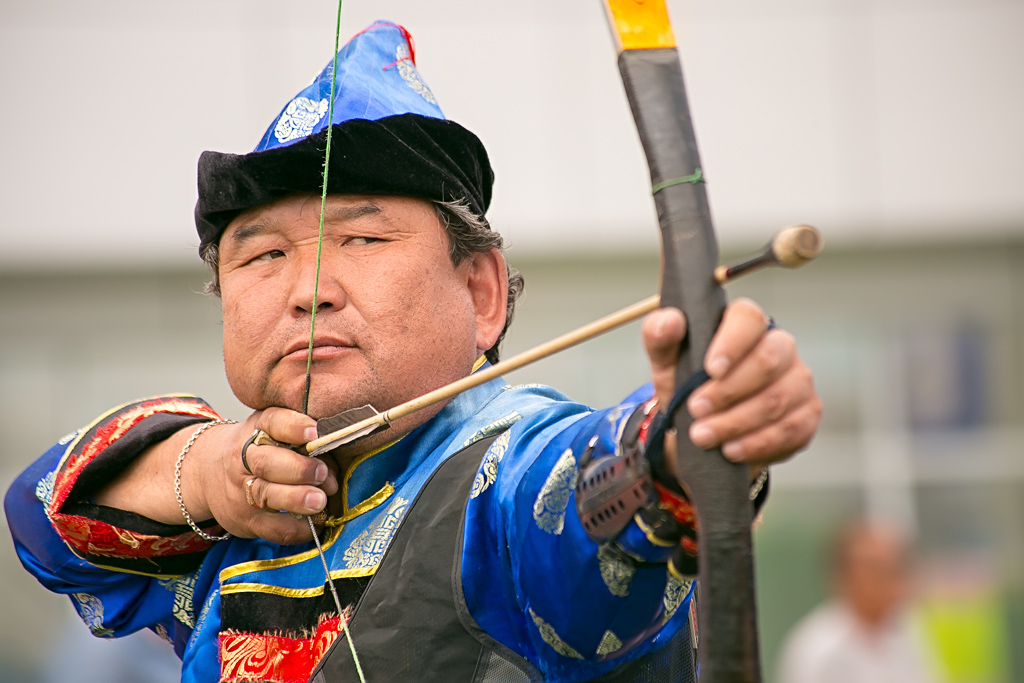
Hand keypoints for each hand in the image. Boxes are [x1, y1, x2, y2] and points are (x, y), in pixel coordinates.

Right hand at [192, 409, 338, 543]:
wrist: (210, 473)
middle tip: (322, 473)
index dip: (293, 427)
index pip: (272, 422)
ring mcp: (241, 491)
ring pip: (266, 495)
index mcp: (256, 429)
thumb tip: (334, 469)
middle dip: (298, 469)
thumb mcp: (275, 433)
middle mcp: (244, 459)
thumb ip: (306, 443)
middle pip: (266, 463)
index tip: (315, 433)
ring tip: (320, 501)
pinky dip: (297, 528)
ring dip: (296, 499)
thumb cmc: (262, 450)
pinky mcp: (245, 520)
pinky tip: (315, 523)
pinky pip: (272, 528)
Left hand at [642, 298, 820, 477]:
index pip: (749, 319)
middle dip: (728, 391)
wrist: (701, 431)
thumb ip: (660, 336)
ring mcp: (799, 381)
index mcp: (746, 325)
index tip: (710, 370)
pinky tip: (731, 450)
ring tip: (703, 436)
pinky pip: (789, 430)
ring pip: (777, 400)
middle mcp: (780, 346)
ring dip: (736, 422)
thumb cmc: (687, 386)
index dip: (732, 343)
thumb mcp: (666, 362)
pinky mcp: (806, 415)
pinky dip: (756, 444)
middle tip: (695, 410)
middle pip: (767, 361)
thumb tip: (670, 321)